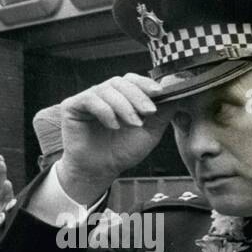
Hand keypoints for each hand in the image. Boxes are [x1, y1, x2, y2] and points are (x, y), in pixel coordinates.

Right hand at [57, 74, 172, 204]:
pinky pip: (90, 99)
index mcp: (122, 97)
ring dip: (124, 106)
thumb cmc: (123, 151)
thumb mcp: (150, 132)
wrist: (100, 170)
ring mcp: (88, 98)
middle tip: (149, 112)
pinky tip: (114, 126)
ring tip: (134, 124)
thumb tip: (179, 94)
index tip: (160, 92)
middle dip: (138, 96)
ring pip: (107, 89)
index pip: (133, 80)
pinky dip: (105, 111)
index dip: (146, 83)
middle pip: (121, 82)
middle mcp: (104, 93)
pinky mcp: (72, 105)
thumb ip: (163, 114)